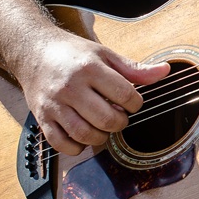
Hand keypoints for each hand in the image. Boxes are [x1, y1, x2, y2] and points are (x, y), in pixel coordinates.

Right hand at [16, 31, 171, 155]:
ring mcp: (54, 104)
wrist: (33, 51)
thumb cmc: (73, 54)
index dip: (135, 103)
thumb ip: (135, 68)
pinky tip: (83, 137)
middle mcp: (70, 88)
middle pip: (106, 118)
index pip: (124, 94)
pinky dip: (76, 147)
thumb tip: (165, 71)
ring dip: (101, 137)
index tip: (132, 102)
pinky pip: (60, 143)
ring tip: (103, 127)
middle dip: (120, 122)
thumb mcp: (105, 54)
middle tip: (119, 116)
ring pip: (84, 134)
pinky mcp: (41, 117)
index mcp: (90, 69)